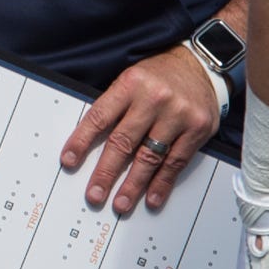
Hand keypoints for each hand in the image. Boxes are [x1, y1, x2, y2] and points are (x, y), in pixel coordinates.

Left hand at [61, 42, 224, 215]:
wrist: (199, 65)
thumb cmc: (159, 76)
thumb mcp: (131, 80)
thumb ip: (114, 107)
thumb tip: (89, 146)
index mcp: (131, 83)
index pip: (100, 116)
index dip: (82, 141)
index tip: (69, 161)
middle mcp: (154, 98)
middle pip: (124, 141)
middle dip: (106, 172)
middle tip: (95, 194)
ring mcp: (178, 114)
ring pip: (150, 156)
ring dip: (133, 184)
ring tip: (121, 203)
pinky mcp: (197, 128)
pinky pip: (176, 162)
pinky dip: (162, 183)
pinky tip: (151, 198)